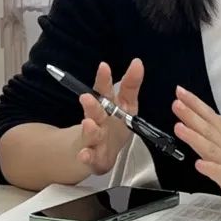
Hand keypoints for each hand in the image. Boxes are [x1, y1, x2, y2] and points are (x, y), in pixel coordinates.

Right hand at [75, 59, 143, 174]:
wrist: (100, 153)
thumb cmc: (114, 124)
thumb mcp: (126, 104)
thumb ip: (131, 84)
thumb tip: (137, 62)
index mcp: (106, 106)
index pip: (104, 90)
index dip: (104, 79)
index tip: (104, 66)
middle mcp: (97, 120)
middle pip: (94, 111)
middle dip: (92, 105)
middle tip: (87, 97)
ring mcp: (94, 139)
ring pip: (91, 134)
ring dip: (89, 129)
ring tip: (88, 123)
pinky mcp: (93, 158)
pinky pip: (89, 158)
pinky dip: (86, 156)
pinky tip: (84, 154)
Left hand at [172, 86, 220, 217]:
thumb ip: (219, 141)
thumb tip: (202, 127)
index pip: (212, 119)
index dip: (197, 105)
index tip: (182, 93)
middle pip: (210, 129)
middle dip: (192, 114)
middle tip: (177, 102)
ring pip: (212, 148)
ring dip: (195, 137)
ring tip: (179, 127)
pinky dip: (210, 168)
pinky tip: (199, 164)